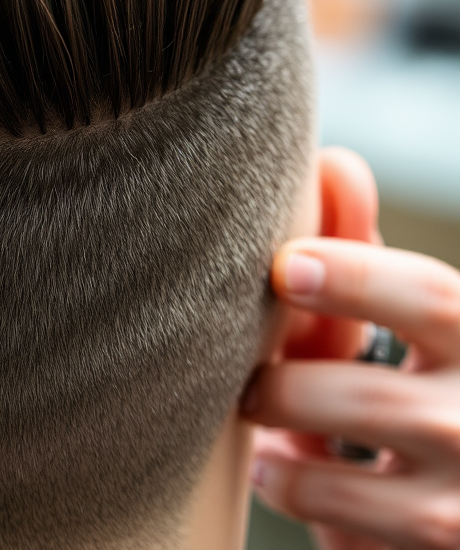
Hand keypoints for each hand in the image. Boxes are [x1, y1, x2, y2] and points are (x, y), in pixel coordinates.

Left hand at [245, 235, 459, 549]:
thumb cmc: (431, 382)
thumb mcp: (416, 322)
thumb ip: (370, 256)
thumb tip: (332, 163)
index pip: (431, 298)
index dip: (354, 277)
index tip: (283, 266)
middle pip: (372, 398)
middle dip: (287, 388)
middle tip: (245, 383)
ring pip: (349, 487)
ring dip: (281, 463)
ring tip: (253, 432)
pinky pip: (347, 537)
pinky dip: (299, 501)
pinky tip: (276, 474)